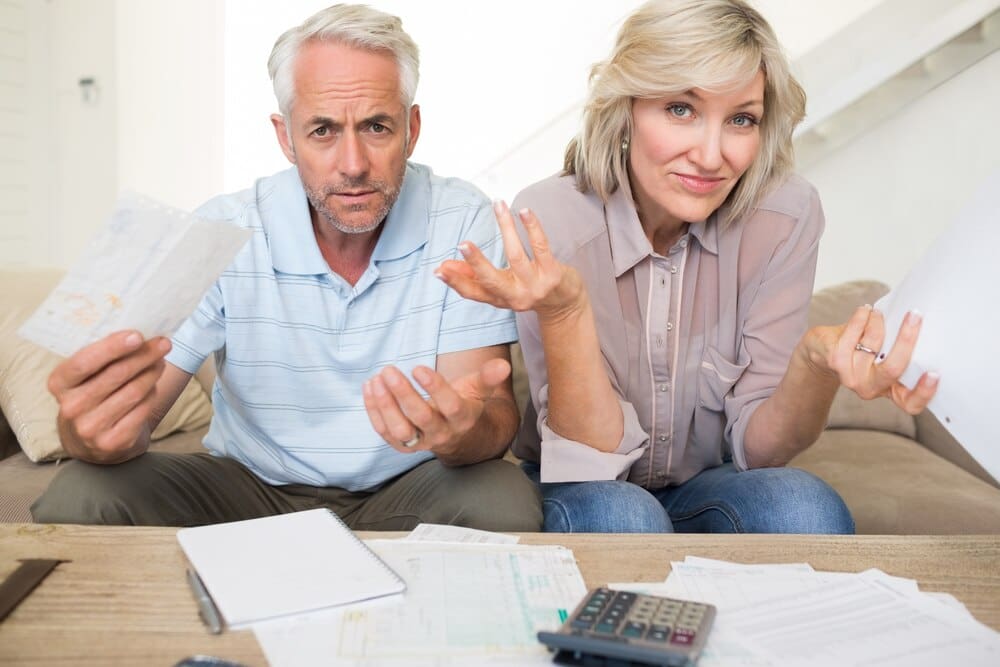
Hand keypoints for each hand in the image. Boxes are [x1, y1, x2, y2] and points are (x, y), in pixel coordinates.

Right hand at [48, 330, 170, 461]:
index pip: (84, 362)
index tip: (137, 335)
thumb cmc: (92, 397)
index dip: (112, 347)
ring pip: (133, 392)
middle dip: (144, 356)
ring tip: (161, 361)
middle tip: (163, 343)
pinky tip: (154, 385)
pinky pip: (142, 410)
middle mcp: (71, 408)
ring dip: (152, 372)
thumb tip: (139, 335)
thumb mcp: (86, 378)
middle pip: (116, 375)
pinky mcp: (113, 442)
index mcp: (59, 384)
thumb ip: (103, 357)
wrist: (90, 442)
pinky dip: (152, 394)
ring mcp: (91, 428)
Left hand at [362, 358, 510, 457]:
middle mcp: (442, 433)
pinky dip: (374, 413)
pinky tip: (369, 388)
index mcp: (462, 418)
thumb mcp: (479, 391)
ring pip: (400, 430)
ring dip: (384, 406)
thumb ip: (488, 378)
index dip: (434, 388)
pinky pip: (386, 433)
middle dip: (403, 394)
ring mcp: (422, 442)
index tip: (418, 368)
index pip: (449, 405)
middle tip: (388, 370)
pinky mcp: (405, 445)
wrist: (462, 440)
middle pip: (420, 417)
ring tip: (375, 380)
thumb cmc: (467, 406)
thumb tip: (503, 364)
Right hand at [435, 200, 584, 319]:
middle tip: (462, 244)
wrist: (565, 304)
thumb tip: (442, 267)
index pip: (473, 293)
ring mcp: (535, 286)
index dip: (456, 282)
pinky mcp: (553, 274)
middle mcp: (516, 296)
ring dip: (505, 227)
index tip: (439, 270)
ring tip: (498, 205)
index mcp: (499, 299)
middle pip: (492, 280)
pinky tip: (524, 211)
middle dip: (477, 262)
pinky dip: (532, 227)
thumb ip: (474, 276)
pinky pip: (540, 246)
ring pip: (516, 255)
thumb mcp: (500, 288)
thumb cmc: (527, 289)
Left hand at [815, 305, 938, 414]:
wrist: (821, 350)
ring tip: (877, 313)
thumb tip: (921, 321)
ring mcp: (851, 377)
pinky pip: (856, 332)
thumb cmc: (860, 349)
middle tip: (915, 316)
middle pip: (894, 369)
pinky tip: (864, 311)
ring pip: (874, 343)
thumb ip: (899, 350)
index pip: (911, 403)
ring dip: (878, 321)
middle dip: (906, 339)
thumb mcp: (883, 355)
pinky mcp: (836, 361)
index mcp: (889, 389)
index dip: (924, 392)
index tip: (935, 374)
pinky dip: (862, 317)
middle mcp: (870, 388)